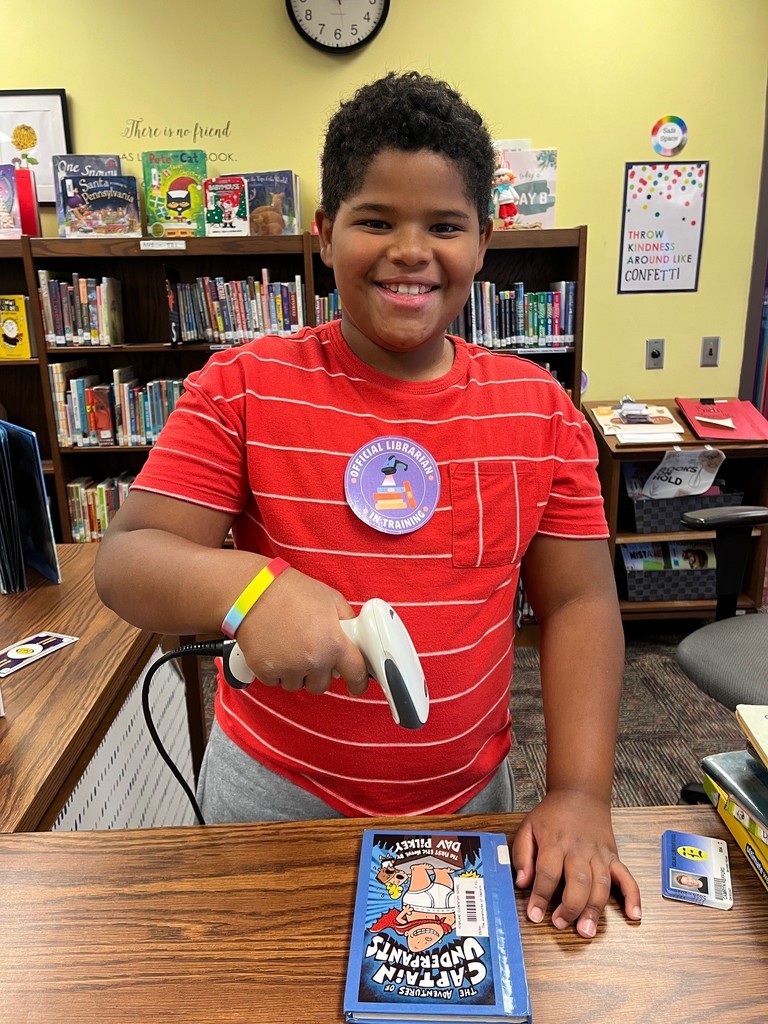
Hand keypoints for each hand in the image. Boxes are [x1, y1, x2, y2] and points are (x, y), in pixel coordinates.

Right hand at [234, 567, 369, 695]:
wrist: (254, 591)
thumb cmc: (292, 592)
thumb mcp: (332, 599)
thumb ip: (348, 622)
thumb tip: (355, 639)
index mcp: (333, 643)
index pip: (356, 675)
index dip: (359, 682)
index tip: (357, 684)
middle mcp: (312, 660)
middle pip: (322, 685)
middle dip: (319, 672)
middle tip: (311, 652)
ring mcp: (287, 668)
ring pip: (298, 685)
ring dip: (296, 672)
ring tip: (290, 646)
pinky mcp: (265, 671)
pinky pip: (276, 682)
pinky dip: (276, 671)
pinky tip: (275, 650)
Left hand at [511, 789, 641, 938]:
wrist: (579, 794)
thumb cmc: (552, 815)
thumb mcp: (528, 828)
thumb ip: (522, 855)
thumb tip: (522, 883)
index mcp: (555, 842)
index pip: (548, 872)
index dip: (541, 896)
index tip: (535, 916)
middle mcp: (579, 849)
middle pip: (578, 881)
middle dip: (570, 907)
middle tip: (561, 925)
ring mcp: (599, 854)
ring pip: (601, 884)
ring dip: (595, 909)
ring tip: (586, 931)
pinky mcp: (613, 857)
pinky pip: (627, 877)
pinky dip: (633, 896)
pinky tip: (634, 915)